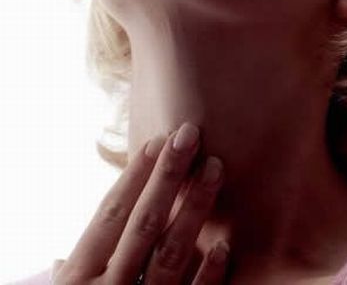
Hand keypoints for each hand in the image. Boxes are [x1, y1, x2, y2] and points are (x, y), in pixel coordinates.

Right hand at [52, 122, 228, 283]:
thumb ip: (69, 279)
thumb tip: (62, 257)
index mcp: (76, 280)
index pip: (108, 215)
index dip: (132, 177)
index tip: (154, 142)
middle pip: (144, 223)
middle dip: (168, 176)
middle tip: (189, 134)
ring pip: (174, 252)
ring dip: (197, 208)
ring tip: (216, 168)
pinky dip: (210, 274)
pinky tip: (226, 243)